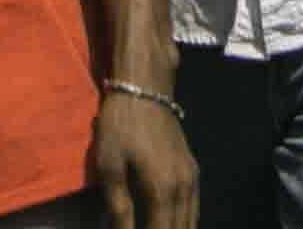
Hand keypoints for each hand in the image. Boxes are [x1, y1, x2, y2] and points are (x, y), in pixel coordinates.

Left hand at [90, 86, 198, 228]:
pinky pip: (193, 209)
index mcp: (163, 191)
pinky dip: (184, 224)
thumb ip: (118, 210)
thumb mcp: (110, 168)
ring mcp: (192, 178)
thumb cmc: (121, 126)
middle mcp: (185, 188)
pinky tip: (172, 225)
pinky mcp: (191, 169)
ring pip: (191, 222)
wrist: (145, 87)